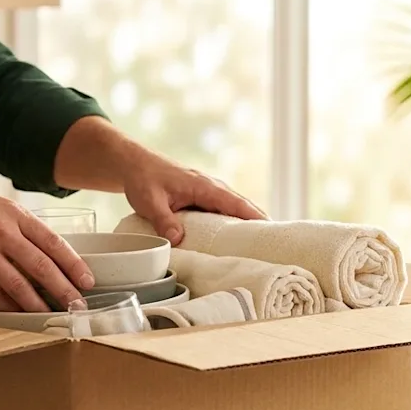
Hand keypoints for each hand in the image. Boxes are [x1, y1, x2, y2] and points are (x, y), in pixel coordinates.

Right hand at [0, 182, 92, 311]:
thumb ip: (19, 226)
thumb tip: (48, 252)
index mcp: (12, 213)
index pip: (53, 242)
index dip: (74, 265)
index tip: (88, 281)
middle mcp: (0, 231)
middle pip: (41, 266)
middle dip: (64, 290)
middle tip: (78, 306)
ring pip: (18, 285)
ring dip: (38, 305)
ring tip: (53, 316)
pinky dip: (9, 307)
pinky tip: (20, 315)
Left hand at [120, 152, 267, 245]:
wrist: (135, 164)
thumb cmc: (144, 179)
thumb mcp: (150, 201)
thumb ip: (164, 220)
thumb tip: (178, 240)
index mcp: (204, 186)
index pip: (236, 203)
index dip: (254, 216)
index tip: (270, 230)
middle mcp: (212, 187)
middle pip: (243, 206)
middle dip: (259, 222)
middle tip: (275, 244)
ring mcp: (209, 192)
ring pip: (235, 208)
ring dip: (248, 222)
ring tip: (263, 245)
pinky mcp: (203, 198)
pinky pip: (224, 210)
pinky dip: (235, 221)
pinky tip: (238, 237)